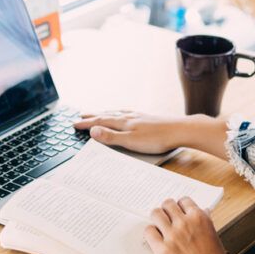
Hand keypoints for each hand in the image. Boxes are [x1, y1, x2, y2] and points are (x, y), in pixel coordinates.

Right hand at [74, 111, 229, 157]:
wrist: (181, 130)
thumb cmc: (157, 139)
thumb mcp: (131, 141)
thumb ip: (112, 137)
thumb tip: (92, 130)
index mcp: (124, 122)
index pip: (100, 122)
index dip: (86, 123)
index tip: (74, 124)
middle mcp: (130, 116)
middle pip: (107, 114)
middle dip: (93, 116)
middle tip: (81, 115)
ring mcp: (139, 116)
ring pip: (117, 112)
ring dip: (105, 113)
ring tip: (99, 112)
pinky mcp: (148, 118)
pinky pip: (128, 113)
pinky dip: (120, 112)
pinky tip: (125, 114)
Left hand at [145, 197, 232, 253]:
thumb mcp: (215, 238)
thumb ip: (205, 223)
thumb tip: (202, 211)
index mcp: (200, 218)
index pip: (184, 200)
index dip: (180, 206)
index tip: (178, 212)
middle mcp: (185, 223)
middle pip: (168, 204)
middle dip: (167, 210)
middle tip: (166, 217)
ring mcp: (172, 235)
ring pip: (156, 214)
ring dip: (157, 218)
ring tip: (158, 226)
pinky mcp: (162, 249)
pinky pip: (149, 231)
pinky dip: (150, 233)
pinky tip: (155, 238)